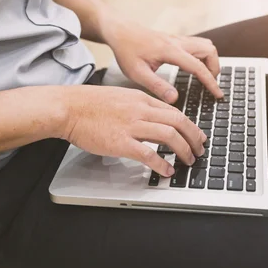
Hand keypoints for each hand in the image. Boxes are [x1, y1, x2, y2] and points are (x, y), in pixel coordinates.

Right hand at [59, 86, 206, 176]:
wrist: (68, 107)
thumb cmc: (88, 104)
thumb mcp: (120, 97)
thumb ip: (138, 106)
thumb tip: (152, 118)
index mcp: (141, 99)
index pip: (174, 111)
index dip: (190, 125)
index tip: (196, 135)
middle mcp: (140, 110)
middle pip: (178, 122)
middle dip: (194, 138)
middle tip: (199, 150)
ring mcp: (131, 125)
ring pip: (169, 136)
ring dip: (184, 150)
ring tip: (188, 161)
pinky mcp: (120, 142)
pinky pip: (148, 154)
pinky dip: (162, 164)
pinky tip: (167, 171)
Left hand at [104, 20, 223, 103]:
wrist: (119, 31)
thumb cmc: (126, 51)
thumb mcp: (137, 73)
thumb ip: (156, 86)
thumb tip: (174, 99)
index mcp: (170, 51)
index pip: (199, 67)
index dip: (211, 82)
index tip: (218, 95)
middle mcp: (177, 42)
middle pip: (209, 50)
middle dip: (215, 69)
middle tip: (210, 85)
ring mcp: (177, 39)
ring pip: (205, 45)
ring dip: (210, 60)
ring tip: (205, 77)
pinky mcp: (175, 38)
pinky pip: (197, 44)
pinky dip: (202, 55)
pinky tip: (193, 67)